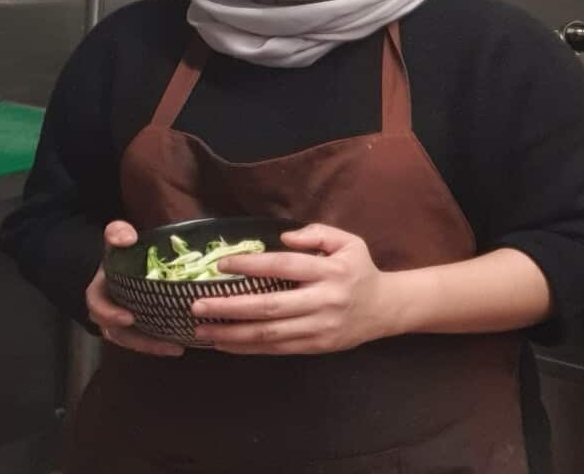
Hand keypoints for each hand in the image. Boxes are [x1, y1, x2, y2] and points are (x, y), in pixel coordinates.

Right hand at [85, 220, 183, 356]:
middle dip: (139, 340)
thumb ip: (117, 233)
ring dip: (153, 347)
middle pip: (117, 333)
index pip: (97, 306)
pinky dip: (159, 345)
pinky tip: (181, 345)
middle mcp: (108, 312)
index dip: (109, 314)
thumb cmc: (120, 253)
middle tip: (164, 342)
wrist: (122, 264)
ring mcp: (122, 323)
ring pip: (133, 342)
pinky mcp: (137, 328)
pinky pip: (144, 341)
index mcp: (100, 292)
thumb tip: (127, 238)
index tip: (129, 318)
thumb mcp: (117, 239)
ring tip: (177, 348)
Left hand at [191, 224, 397, 354]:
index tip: (221, 265)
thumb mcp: (348, 242)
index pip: (283, 266)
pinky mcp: (316, 346)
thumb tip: (282, 237)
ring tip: (201, 331)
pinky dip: (248, 348)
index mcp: (329, 271)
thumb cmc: (360, 271)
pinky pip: (276, 349)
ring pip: (269, 334)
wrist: (385, 308)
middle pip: (269, 306)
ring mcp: (319, 327)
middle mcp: (323, 300)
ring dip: (232, 334)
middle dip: (230, 307)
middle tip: (197, 305)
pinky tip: (225, 344)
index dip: (250, 266)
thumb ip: (317, 233)